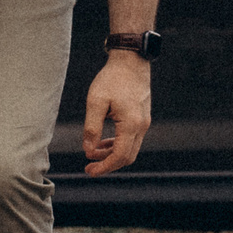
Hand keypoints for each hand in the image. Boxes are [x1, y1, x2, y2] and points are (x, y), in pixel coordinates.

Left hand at [83, 54, 150, 175]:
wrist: (130, 62)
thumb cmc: (112, 79)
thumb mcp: (95, 102)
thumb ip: (91, 128)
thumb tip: (88, 149)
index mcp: (132, 124)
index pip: (120, 155)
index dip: (104, 166)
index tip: (89, 170)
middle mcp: (142, 126)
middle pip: (127, 156)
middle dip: (108, 164)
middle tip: (88, 167)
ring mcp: (144, 122)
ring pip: (130, 149)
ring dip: (111, 155)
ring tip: (92, 153)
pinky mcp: (142, 118)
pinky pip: (131, 139)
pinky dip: (117, 145)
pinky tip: (103, 143)